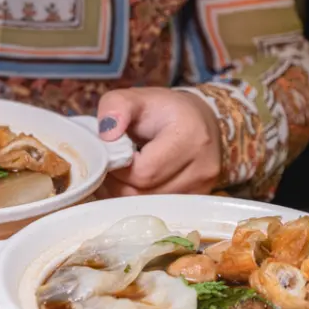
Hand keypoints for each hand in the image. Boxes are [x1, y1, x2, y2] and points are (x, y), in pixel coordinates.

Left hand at [95, 87, 221, 196]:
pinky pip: (159, 210)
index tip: (111, 155)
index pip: (144, 171)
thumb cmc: (162, 110)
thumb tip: (106, 134)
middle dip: (118, 183)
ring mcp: (203, 187)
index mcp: (190, 137)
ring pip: (149, 205)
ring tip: (120, 173)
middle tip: (109, 166)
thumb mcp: (135, 99)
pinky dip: (139, 200)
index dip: (118, 168)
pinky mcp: (197, 199)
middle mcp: (202, 167)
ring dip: (126, 193)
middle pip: (144, 193)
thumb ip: (115, 107)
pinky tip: (133, 183)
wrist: (197, 120)